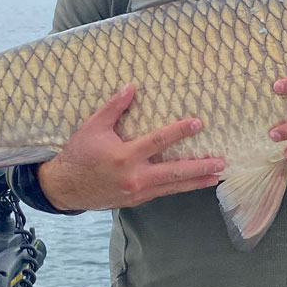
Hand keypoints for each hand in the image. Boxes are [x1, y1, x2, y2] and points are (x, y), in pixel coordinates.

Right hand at [37, 84, 225, 211]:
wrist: (65, 188)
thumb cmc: (79, 154)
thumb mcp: (92, 127)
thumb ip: (113, 107)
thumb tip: (132, 86)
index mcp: (125, 157)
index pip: (158, 141)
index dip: (180, 131)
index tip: (199, 123)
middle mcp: (135, 177)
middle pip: (174, 172)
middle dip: (199, 167)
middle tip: (221, 162)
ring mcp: (137, 192)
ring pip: (173, 187)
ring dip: (196, 181)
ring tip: (217, 177)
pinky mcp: (136, 200)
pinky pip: (163, 193)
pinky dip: (180, 188)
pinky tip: (194, 183)